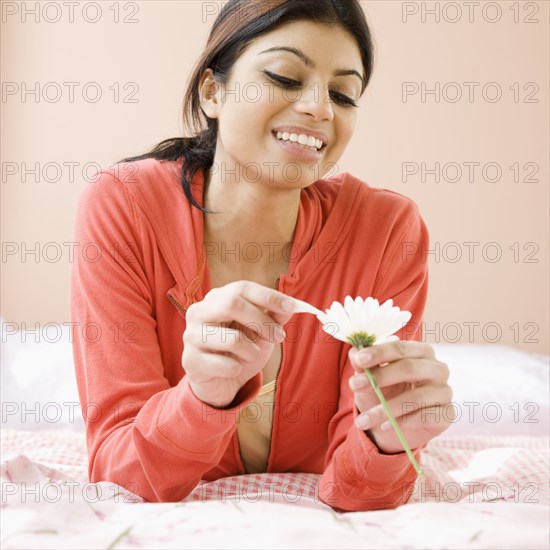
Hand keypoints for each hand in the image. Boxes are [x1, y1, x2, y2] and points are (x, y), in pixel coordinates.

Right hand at [182, 280, 295, 407]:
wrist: (221, 383)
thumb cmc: (241, 351)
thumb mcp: (261, 332)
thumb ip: (274, 317)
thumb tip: (292, 306)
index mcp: (216, 298)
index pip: (242, 288)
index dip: (268, 296)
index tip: (291, 307)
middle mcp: (199, 312)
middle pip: (231, 304)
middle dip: (262, 321)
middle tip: (279, 336)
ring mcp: (191, 336)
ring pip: (232, 339)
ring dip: (252, 351)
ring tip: (250, 355)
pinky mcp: (190, 360)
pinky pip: (226, 365)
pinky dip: (238, 370)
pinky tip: (232, 370)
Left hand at [348, 341, 454, 453]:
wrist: (392, 425)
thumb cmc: (383, 392)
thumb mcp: (368, 379)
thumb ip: (362, 365)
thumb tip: (354, 352)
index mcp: (420, 351)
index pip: (399, 348)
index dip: (379, 352)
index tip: (359, 359)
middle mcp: (437, 368)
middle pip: (409, 368)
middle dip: (379, 377)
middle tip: (355, 386)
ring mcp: (444, 391)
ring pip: (415, 397)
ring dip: (385, 410)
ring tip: (363, 419)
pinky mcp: (447, 414)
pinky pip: (426, 417)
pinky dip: (403, 423)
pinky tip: (386, 426)